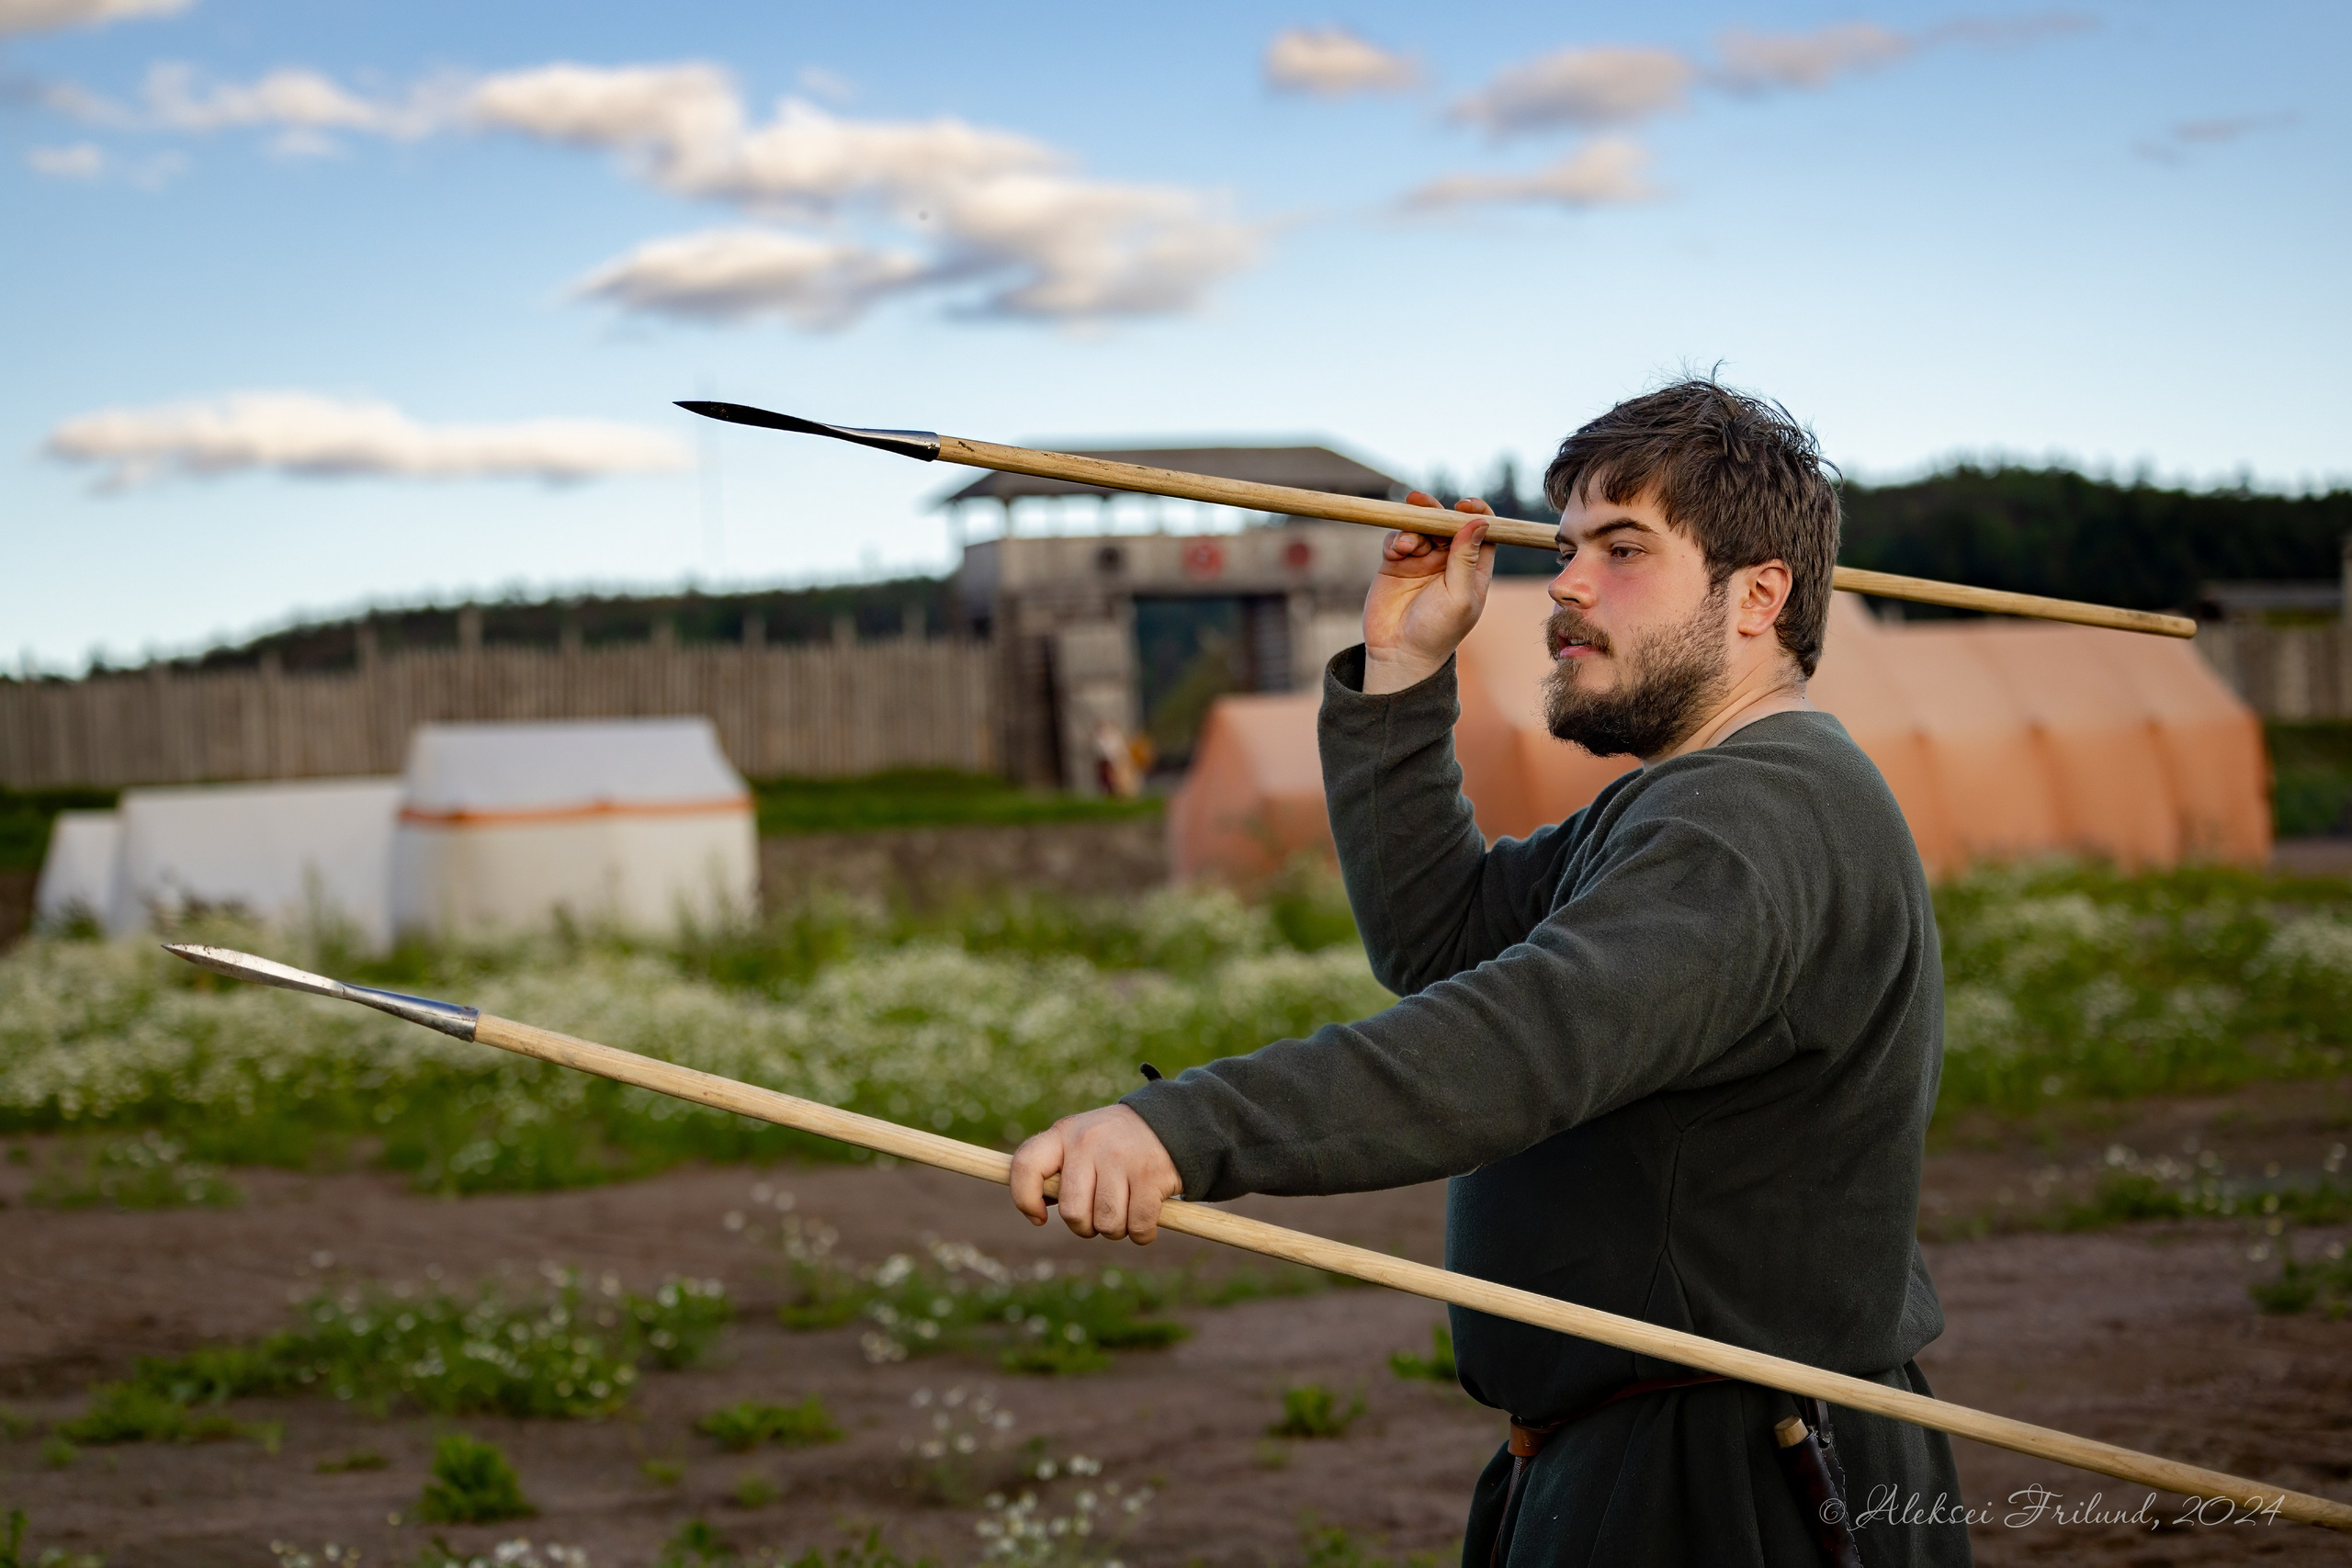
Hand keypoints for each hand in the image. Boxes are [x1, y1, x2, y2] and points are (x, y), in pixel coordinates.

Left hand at [1009, 1104, 1181, 1244]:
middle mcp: (1089, 1142)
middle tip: (1098, 1215)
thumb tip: (1036, 1211)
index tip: (1039, 1218)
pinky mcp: (1150, 1175)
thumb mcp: (1081, 1141)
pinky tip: (1145, 1218)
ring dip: (1116, 1230)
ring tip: (1124, 1211)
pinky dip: (1142, 1234)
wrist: (1171, 1122)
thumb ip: (1058, 1170)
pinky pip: (1138, 1227)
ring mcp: (1121, 1158)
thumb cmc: (1115, 1144)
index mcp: (1064, 1133)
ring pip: (1106, 1225)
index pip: (1026, 1166)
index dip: (1024, 1200)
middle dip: (1085, 1227)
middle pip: (1073, 1213)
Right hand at [1362, 495, 1495, 694]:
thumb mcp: (1458, 596)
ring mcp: (1421, 560)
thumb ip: (1466, 558)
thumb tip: (1480, 521)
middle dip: (1436, 509)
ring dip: (1412, 526)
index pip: (1482, 530)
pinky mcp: (1396, 563)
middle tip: (1421, 502)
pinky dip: (1396, 538)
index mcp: (1473, 568)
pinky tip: (1396, 550)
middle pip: (1446, 521)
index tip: (1465, 505)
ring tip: (1406, 545)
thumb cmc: (1437, 631)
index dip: (1476, 512)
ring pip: (1419, 526)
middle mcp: (1448, 560)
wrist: (1399, 653)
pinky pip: (1396, 538)